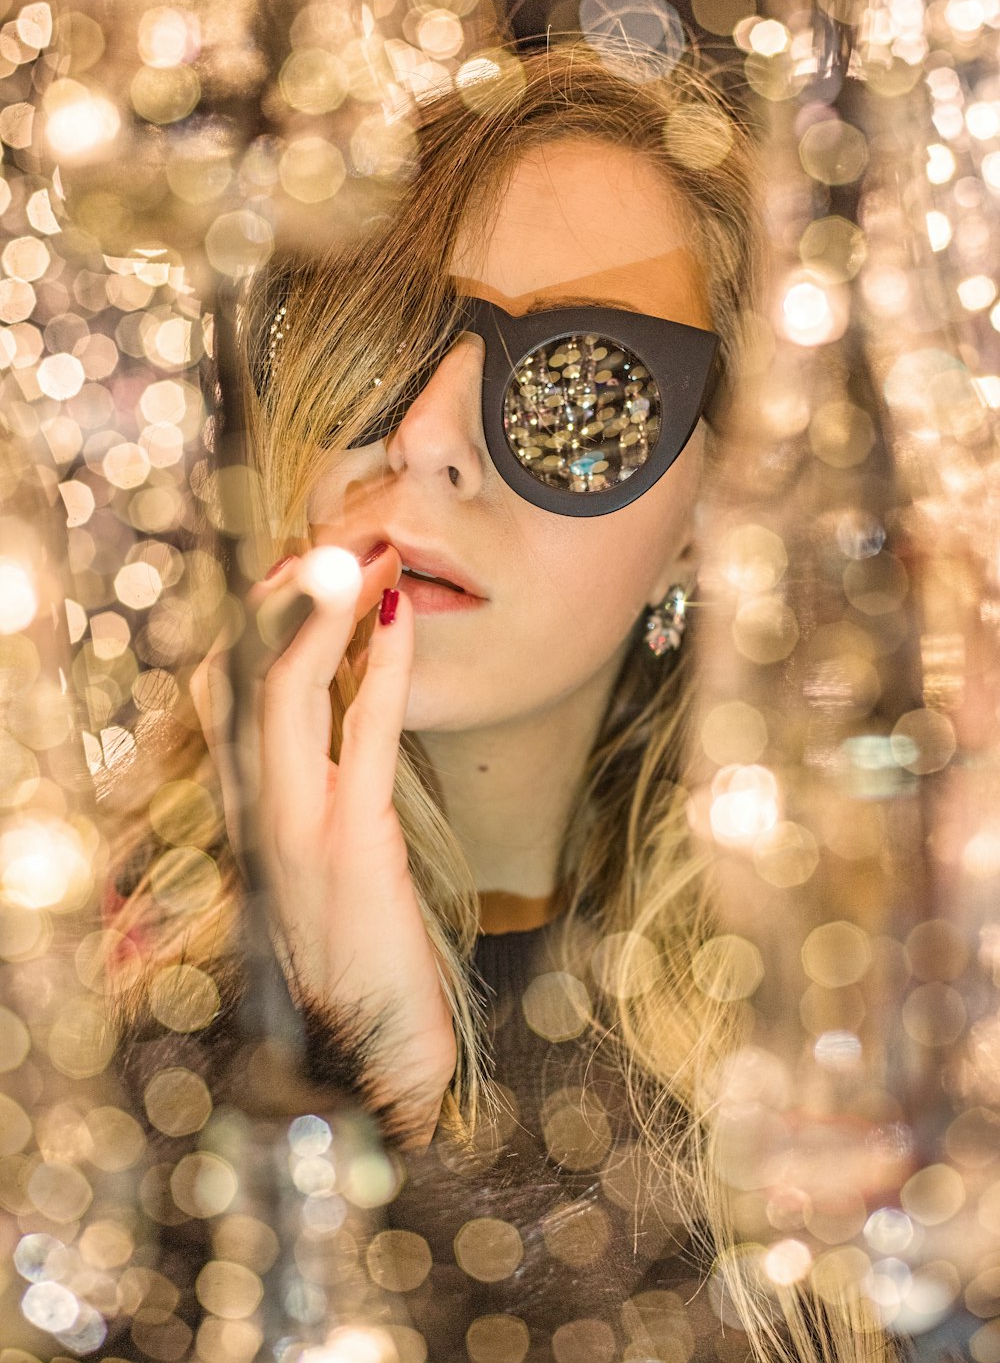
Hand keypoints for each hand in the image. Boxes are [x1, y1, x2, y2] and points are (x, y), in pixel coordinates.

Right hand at [191, 545, 456, 1146]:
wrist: (369, 1061)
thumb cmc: (358, 965)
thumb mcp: (323, 875)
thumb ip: (318, 805)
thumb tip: (344, 738)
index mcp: (249, 815)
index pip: (224, 699)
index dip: (250, 629)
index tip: (294, 576)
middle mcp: (255, 812)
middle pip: (239, 676)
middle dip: (281, 599)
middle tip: (331, 544)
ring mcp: (295, 826)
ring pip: (285, 691)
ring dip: (323, 610)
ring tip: (363, 553)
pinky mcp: (350, 844)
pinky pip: (363, 735)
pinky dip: (380, 667)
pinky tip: (399, 619)